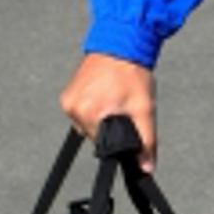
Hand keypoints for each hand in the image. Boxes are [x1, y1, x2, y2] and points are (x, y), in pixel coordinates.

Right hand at [59, 53, 157, 172]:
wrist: (120, 45)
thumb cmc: (132, 75)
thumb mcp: (144, 110)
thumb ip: (146, 143)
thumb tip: (146, 169)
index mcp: (90, 113)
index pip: (103, 146)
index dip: (118, 141)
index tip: (125, 125)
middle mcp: (74, 108)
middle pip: (94, 137)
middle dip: (110, 128)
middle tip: (122, 108)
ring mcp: (68, 101)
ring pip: (87, 127)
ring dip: (101, 120)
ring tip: (113, 99)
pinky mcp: (66, 95)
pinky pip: (81, 114)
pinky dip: (93, 110)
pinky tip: (104, 97)